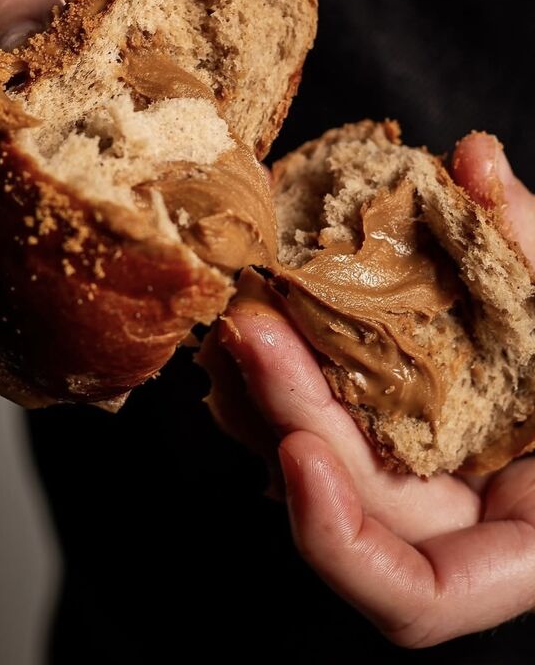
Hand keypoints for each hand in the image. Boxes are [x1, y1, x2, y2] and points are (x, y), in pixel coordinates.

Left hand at [218, 135, 534, 647]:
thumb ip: (527, 245)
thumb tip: (474, 161)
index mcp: (516, 534)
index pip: (417, 594)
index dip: (345, 543)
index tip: (301, 453)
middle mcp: (450, 514)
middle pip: (344, 501)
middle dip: (289, 415)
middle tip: (254, 324)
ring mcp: (409, 469)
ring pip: (316, 456)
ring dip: (268, 390)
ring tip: (250, 307)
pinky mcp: (379, 419)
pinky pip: (318, 410)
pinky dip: (285, 370)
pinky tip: (270, 309)